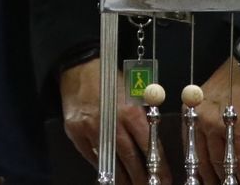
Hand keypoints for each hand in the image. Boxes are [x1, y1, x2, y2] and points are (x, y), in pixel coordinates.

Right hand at [59, 57, 151, 184]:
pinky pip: (91, 155)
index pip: (148, 146)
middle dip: (141, 177)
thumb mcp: (133, 92)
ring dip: (122, 177)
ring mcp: (91, 129)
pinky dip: (101, 165)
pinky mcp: (75, 131)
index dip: (158, 166)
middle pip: (130, 158)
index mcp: (129, 112)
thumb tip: (153, 144)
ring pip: (110, 161)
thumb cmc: (109, 78)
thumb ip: (143, 117)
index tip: (164, 179)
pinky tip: (109, 172)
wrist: (78, 66)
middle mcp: (111, 123)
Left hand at [195, 59, 239, 184]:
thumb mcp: (208, 100)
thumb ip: (203, 120)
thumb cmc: (231, 83)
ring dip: (226, 178)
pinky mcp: (234, 126)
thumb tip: (208, 147)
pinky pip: (237, 155)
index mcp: (189, 112)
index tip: (200, 180)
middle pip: (201, 157)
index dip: (195, 168)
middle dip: (209, 177)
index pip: (189, 147)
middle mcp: (197, 118)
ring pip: (218, 159)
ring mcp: (213, 122)